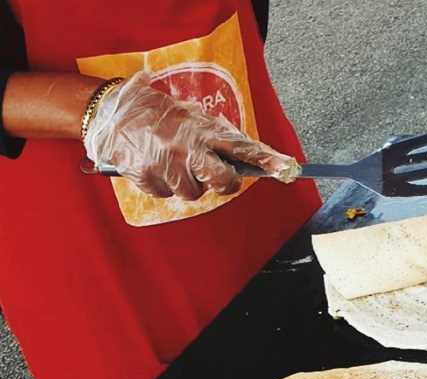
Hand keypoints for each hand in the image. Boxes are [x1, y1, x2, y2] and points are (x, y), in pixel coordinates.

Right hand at [83, 71, 297, 199]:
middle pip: (222, 180)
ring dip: (188, 184)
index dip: (268, 159)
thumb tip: (250, 160)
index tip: (289, 169)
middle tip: (216, 176)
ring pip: (194, 194)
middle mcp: (187, 145)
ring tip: (173, 162)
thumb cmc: (162, 117)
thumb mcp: (193, 118)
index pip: (243, 146)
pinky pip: (167, 195)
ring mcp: (167, 162)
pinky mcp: (146, 176)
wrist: (114, 113)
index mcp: (204, 129)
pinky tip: (155, 166)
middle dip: (224, 183)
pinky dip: (163, 185)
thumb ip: (218, 138)